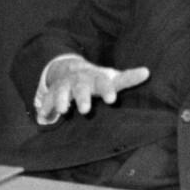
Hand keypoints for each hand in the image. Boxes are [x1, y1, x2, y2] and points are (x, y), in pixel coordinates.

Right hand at [33, 54, 150, 124]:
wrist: (70, 70)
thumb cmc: (97, 80)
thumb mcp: (111, 78)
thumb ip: (128, 78)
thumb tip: (147, 72)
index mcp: (96, 79)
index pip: (103, 83)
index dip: (107, 90)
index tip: (111, 100)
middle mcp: (80, 81)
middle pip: (81, 88)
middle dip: (82, 98)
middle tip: (85, 110)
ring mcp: (65, 86)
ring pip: (62, 92)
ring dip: (61, 100)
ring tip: (63, 111)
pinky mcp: (53, 93)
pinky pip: (47, 101)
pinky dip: (44, 108)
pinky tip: (42, 118)